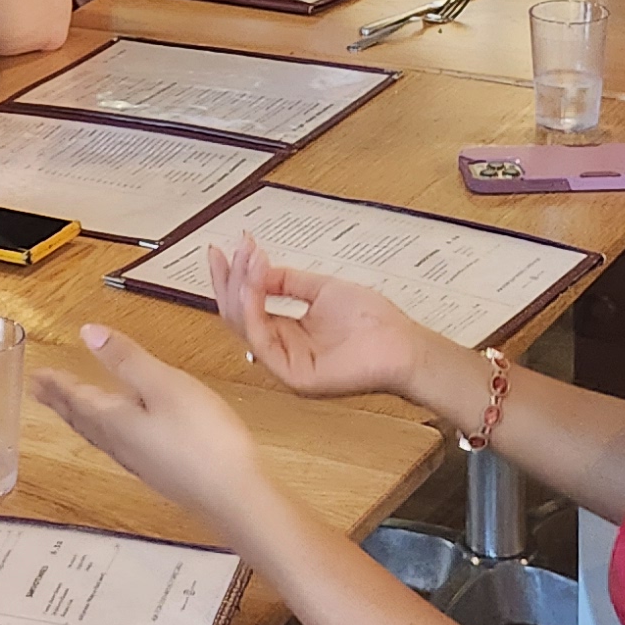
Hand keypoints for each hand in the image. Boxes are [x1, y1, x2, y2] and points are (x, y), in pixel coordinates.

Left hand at [31, 323, 281, 531]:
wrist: (233, 496)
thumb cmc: (202, 436)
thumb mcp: (164, 385)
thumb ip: (127, 359)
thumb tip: (86, 333)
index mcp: (116, 421)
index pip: (77, 399)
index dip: (58, 384)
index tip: (37, 375)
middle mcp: (121, 444)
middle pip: (83, 419)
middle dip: (62, 402)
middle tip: (40, 391)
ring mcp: (140, 461)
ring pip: (100, 434)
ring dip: (81, 416)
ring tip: (71, 407)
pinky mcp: (160, 471)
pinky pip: (120, 444)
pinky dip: (106, 430)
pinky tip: (121, 431)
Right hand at [205, 231, 440, 405]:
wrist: (403, 345)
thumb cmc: (374, 323)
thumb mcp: (323, 289)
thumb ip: (287, 281)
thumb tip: (256, 269)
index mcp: (287, 333)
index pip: (247, 306)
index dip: (231, 278)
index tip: (222, 250)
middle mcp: (281, 348)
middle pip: (237, 316)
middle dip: (229, 279)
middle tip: (231, 250)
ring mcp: (285, 364)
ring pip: (244, 326)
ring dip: (240, 288)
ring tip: (247, 259)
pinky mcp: (292, 375)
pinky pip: (261, 341)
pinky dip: (252, 310)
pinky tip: (253, 286)